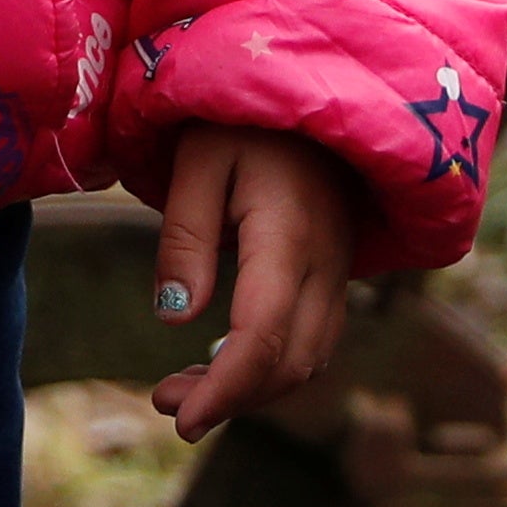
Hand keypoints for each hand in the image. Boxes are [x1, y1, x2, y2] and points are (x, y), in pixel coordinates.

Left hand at [147, 126, 362, 442]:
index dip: (223, 389)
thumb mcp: (197, 161)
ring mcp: (340, 268)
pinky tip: (224, 362)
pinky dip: (272, 365)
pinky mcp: (337, 269)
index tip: (180, 420)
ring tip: (182, 390)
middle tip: (165, 402)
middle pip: (290, 362)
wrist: (305, 86)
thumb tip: (176, 319)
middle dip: (230, 398)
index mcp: (289, 236)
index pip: (262, 336)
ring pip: (308, 357)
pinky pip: (315, 337)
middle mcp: (328, 261)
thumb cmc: (239, 118)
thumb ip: (186, 238)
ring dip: (250, 388)